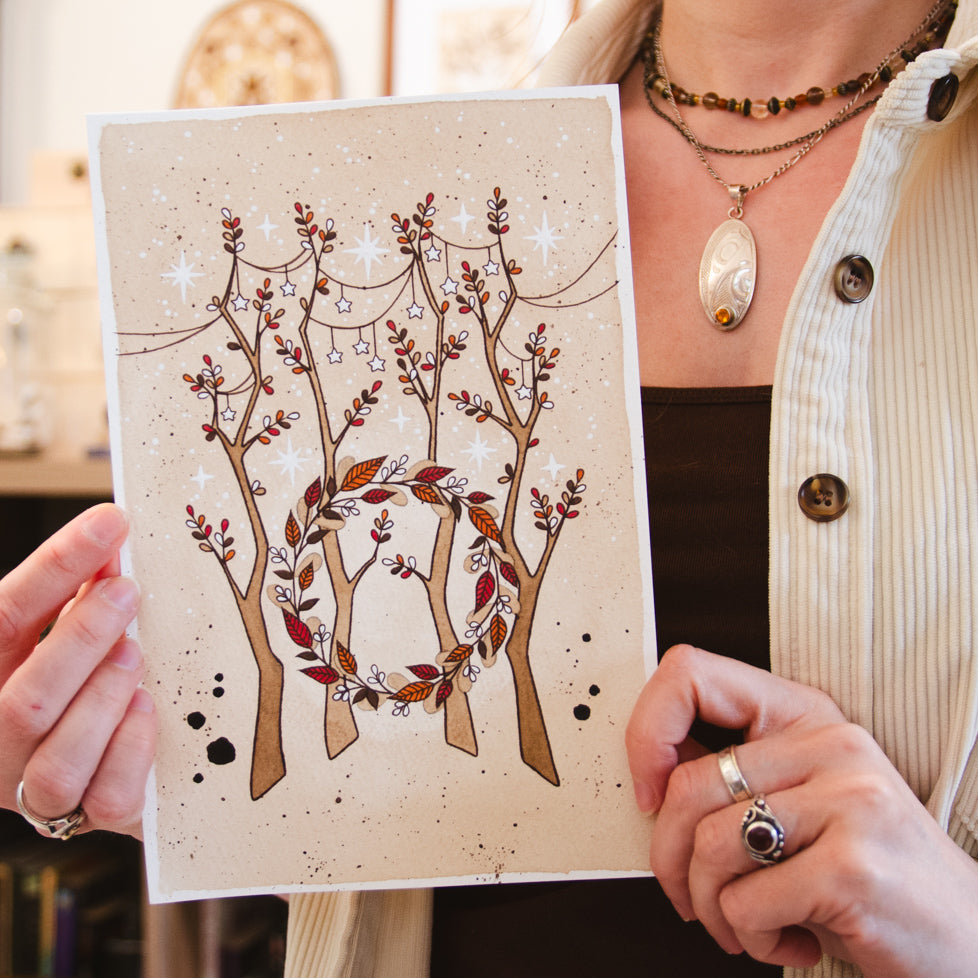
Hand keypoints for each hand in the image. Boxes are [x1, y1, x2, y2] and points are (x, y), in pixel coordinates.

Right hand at [0, 504, 155, 838]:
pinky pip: (104, 800)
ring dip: (100, 701)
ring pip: (56, 761)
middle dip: (79, 640)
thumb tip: (114, 536)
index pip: (5, 616)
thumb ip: (86, 591)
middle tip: (126, 592)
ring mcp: (35, 788)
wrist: (89, 759)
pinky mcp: (85, 817)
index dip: (57, 566)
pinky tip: (147, 710)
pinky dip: (129, 753)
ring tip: (135, 655)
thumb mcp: (68, 628)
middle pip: (24, 699)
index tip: (110, 523)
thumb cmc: (76, 676)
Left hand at [626, 644, 977, 976]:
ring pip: (709, 848)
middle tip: (687, 894)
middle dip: (668, 858)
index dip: (647, 731)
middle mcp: (830, 745)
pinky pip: (745, 904)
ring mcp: (848, 802)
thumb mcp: (806, 801)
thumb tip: (648, 776)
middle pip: (688, 785)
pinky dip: (751, 939)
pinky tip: (793, 940)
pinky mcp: (852, 867)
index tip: (647, 790)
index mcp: (807, 715)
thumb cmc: (871, 872)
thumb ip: (738, 775)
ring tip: (747, 923)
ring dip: (712, 908)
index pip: (691, 675)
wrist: (970, 941)